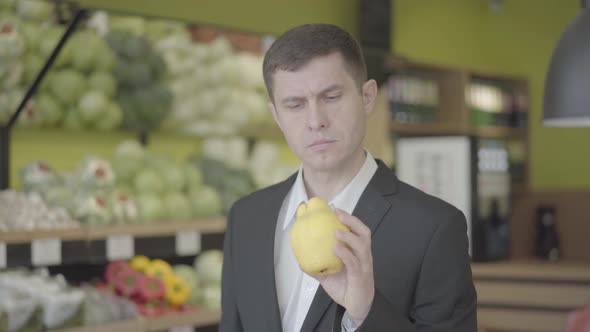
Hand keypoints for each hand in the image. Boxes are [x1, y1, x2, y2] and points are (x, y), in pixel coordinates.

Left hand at [313, 209, 374, 324]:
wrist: (357, 307)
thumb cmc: (346, 288)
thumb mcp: (328, 277)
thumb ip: (317, 268)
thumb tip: (300, 261)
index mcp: (357, 252)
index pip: (357, 231)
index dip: (349, 219)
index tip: (335, 209)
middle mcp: (363, 256)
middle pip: (364, 233)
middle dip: (352, 221)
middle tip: (338, 214)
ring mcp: (363, 266)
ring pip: (362, 246)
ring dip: (349, 237)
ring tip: (337, 231)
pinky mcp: (361, 277)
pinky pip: (354, 263)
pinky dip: (346, 254)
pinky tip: (336, 248)